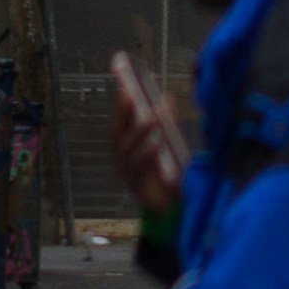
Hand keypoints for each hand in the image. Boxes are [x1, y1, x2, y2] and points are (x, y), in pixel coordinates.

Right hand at [101, 47, 185, 196]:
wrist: (172, 204)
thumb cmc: (167, 169)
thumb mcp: (168, 141)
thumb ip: (167, 121)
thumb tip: (167, 97)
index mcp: (125, 145)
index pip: (119, 120)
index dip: (122, 103)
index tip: (128, 85)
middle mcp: (120, 158)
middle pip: (117, 134)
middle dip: (123, 114)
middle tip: (133, 96)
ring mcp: (125, 173)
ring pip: (127, 150)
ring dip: (140, 132)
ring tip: (153, 118)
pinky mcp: (135, 188)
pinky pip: (138, 169)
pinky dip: (147, 153)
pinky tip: (158, 142)